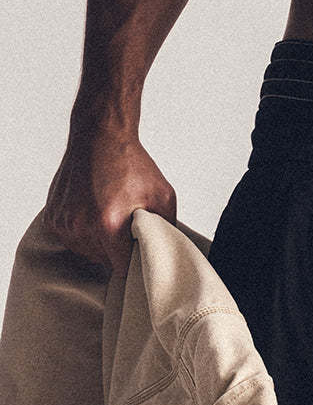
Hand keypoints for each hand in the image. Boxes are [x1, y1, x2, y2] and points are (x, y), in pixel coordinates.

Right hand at [43, 121, 176, 271]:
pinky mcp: (53, 217)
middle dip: (117, 250)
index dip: (133, 263)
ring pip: (87, 252)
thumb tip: (168, 254)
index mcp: (108, 226)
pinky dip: (83, 231)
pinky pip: (71, 239)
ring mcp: (64, 223)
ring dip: (99, 242)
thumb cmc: (131, 164)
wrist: (99, 134)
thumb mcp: (163, 196)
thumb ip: (167, 230)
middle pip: (104, 261)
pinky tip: (93, 211)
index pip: (122, 269)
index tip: (139, 254)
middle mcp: (81, 227)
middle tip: (125, 227)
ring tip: (108, 216)